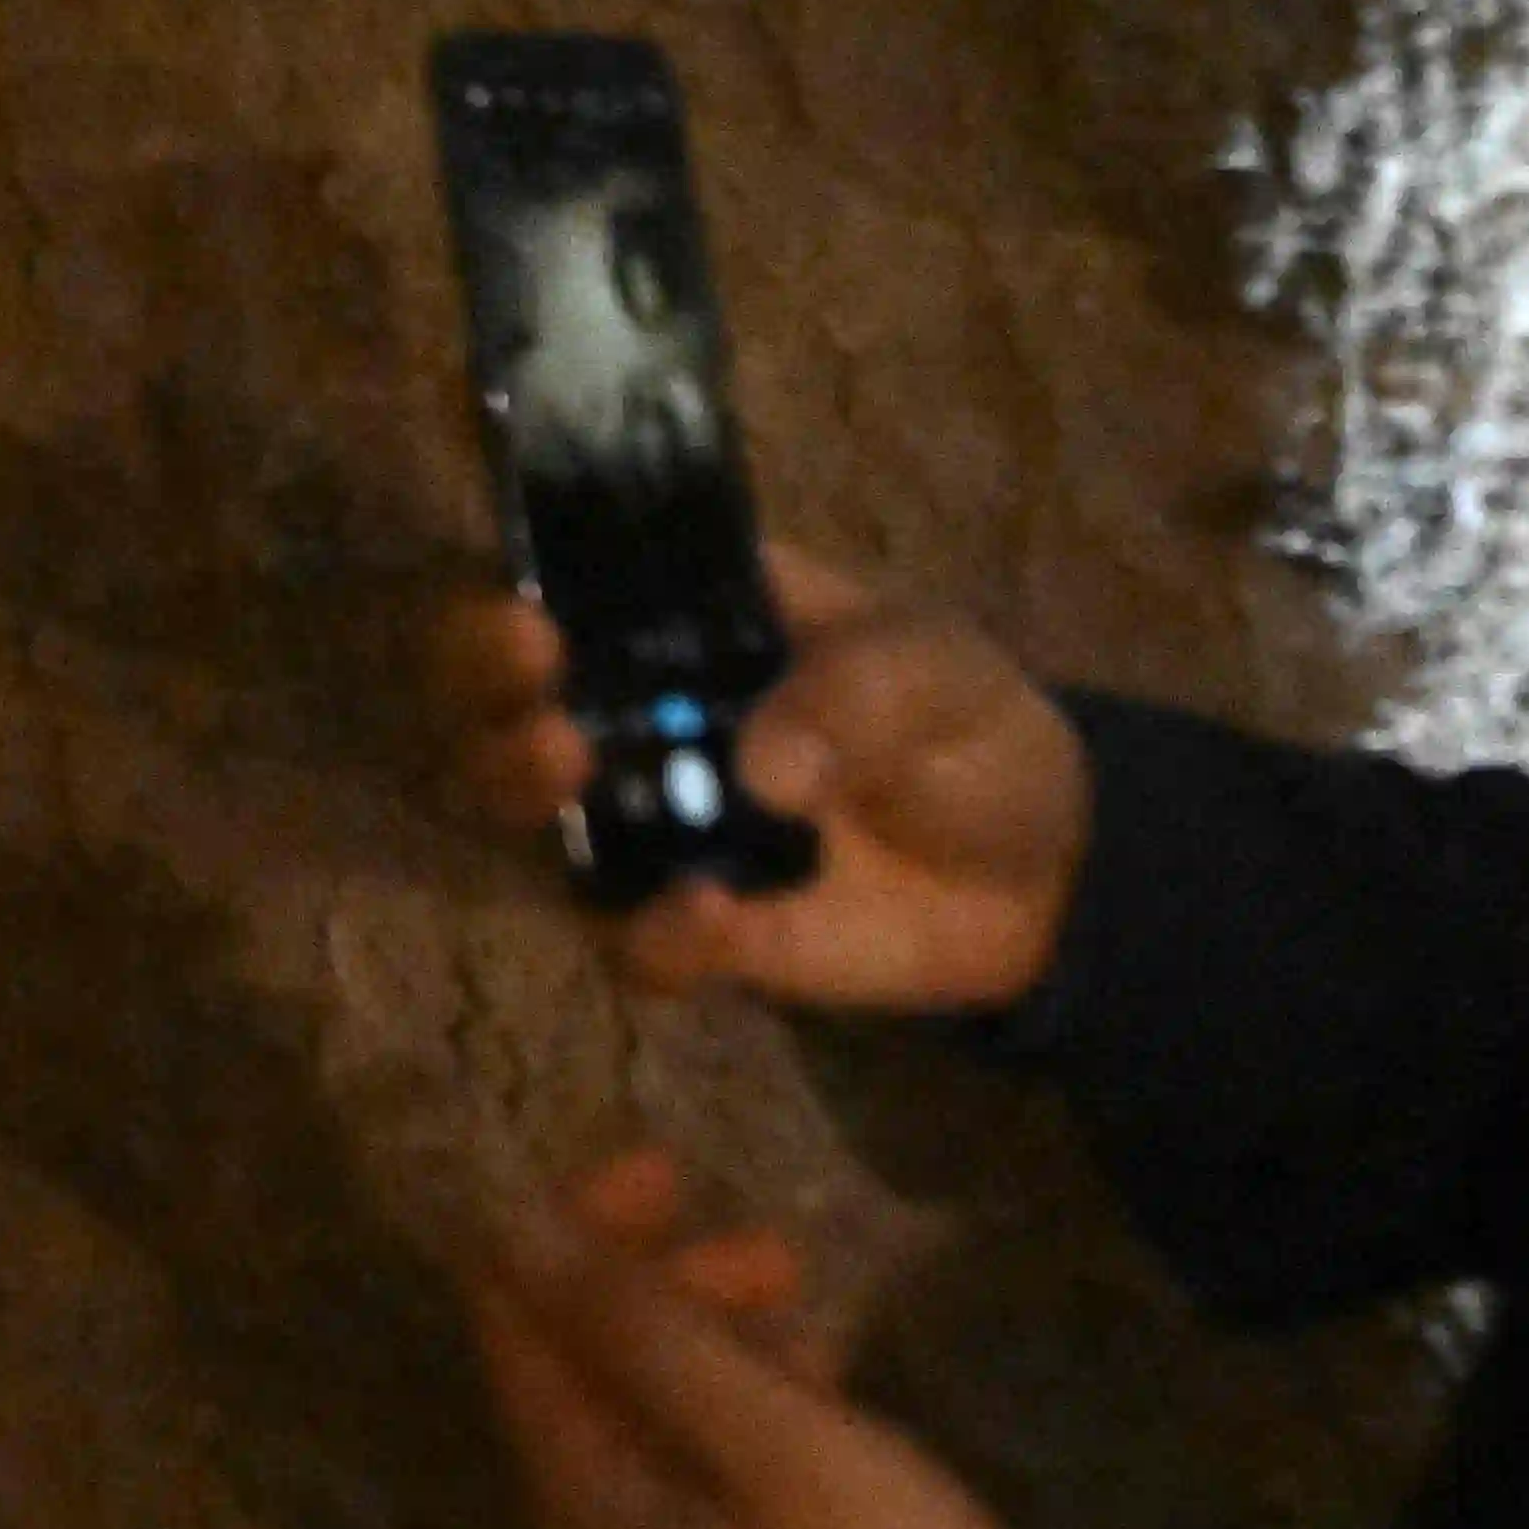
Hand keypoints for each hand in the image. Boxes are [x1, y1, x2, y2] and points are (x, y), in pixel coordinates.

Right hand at [430, 545, 1088, 1012]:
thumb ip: (858, 692)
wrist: (1046, 880)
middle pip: (498, 696)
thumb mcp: (941, 669)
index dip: (519, 598)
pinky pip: (632, 938)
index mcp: (690, 625)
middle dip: (482, 695)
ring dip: (517, 792)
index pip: (567, 589)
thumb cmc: (974, 731)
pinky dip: (654, 933)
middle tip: (539, 712)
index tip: (533, 625)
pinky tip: (712, 918)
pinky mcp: (695, 928)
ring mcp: (656, 825)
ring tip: (568, 776)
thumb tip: (763, 770)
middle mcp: (641, 716)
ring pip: (524, 814)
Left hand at [467, 1148, 1147, 1528]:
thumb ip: (643, 1342)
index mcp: (586, 1512)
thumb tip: (508, 1225)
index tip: (670, 1164)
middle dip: (657, 1287)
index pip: (512, 1330)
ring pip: (651, 1431)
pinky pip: (706, 1493)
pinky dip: (751, 1424)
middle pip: (578, 1378)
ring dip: (714, 1349)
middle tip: (778, 1250)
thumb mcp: (786, 1458)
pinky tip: (832, 1399)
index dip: (570, 1228)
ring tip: (816, 1310)